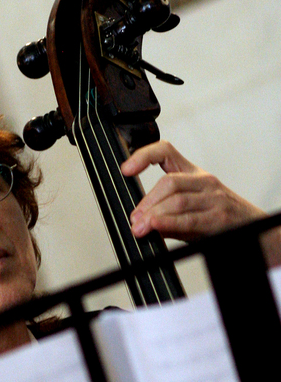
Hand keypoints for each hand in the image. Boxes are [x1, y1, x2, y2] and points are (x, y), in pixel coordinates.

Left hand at [120, 140, 264, 241]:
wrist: (255, 230)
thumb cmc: (220, 219)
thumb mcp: (192, 210)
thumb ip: (166, 214)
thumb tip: (141, 222)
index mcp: (194, 174)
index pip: (166, 151)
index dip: (143, 156)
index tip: (126, 169)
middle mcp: (204, 181)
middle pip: (168, 182)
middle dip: (147, 202)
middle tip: (135, 219)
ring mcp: (213, 198)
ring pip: (176, 199)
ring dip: (153, 214)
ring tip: (140, 227)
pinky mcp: (218, 216)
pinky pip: (189, 218)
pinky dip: (168, 222)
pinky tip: (156, 227)